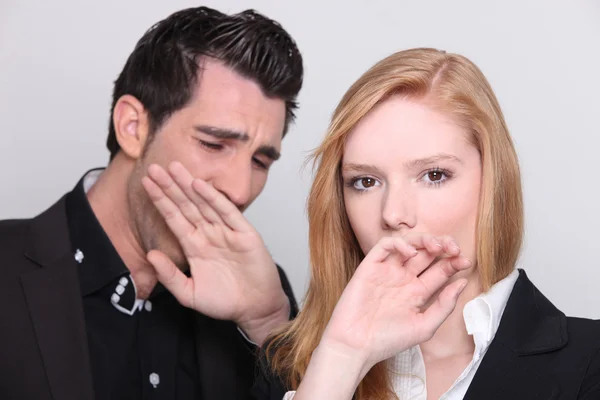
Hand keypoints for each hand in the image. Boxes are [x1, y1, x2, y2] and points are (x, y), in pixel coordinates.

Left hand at [141, 162, 289, 344]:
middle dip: (171, 186)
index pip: (174, 218)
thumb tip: (150, 255)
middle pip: (186, 205)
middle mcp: (209, 234)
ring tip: (174, 168)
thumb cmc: (225, 301)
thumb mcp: (189, 293)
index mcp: (194, 246)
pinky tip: (199, 185)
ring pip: (204, 204)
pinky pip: (227, 212)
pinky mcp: (244, 233)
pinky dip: (214, 198)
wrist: (255, 309)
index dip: (161, 201)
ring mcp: (226, 232)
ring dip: (189, 186)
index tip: (146, 183)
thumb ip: (169, 276)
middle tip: (155, 167)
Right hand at [321, 234, 470, 375]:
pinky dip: (399, 243)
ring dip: (425, 240)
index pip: (440, 270)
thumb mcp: (424, 326)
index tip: (466, 262)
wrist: (356, 345)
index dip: (454, 262)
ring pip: (409, 243)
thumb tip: (462, 282)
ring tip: (436, 247)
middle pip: (427, 253)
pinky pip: (385, 245)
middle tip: (454, 249)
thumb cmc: (388, 340)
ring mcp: (387, 271)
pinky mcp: (370, 266)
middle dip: (443, 246)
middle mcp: (403, 278)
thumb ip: (444, 305)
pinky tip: (410, 253)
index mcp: (417, 292)